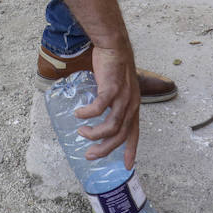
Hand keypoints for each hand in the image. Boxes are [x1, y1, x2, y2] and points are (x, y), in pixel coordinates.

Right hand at [74, 44, 140, 168]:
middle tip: (90, 155)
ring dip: (94, 133)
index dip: (130, 150)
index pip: (134, 134)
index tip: (126, 166)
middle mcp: (131, 105)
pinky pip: (99, 108)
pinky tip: (79, 113)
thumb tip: (98, 114)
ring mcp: (122, 97)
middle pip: (120, 135)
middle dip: (104, 149)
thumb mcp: (118, 90)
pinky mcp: (111, 88)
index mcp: (133, 107)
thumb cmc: (114, 67)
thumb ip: (112, 103)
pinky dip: (88, 114)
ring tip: (82, 132)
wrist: (114, 46)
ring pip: (111, 126)